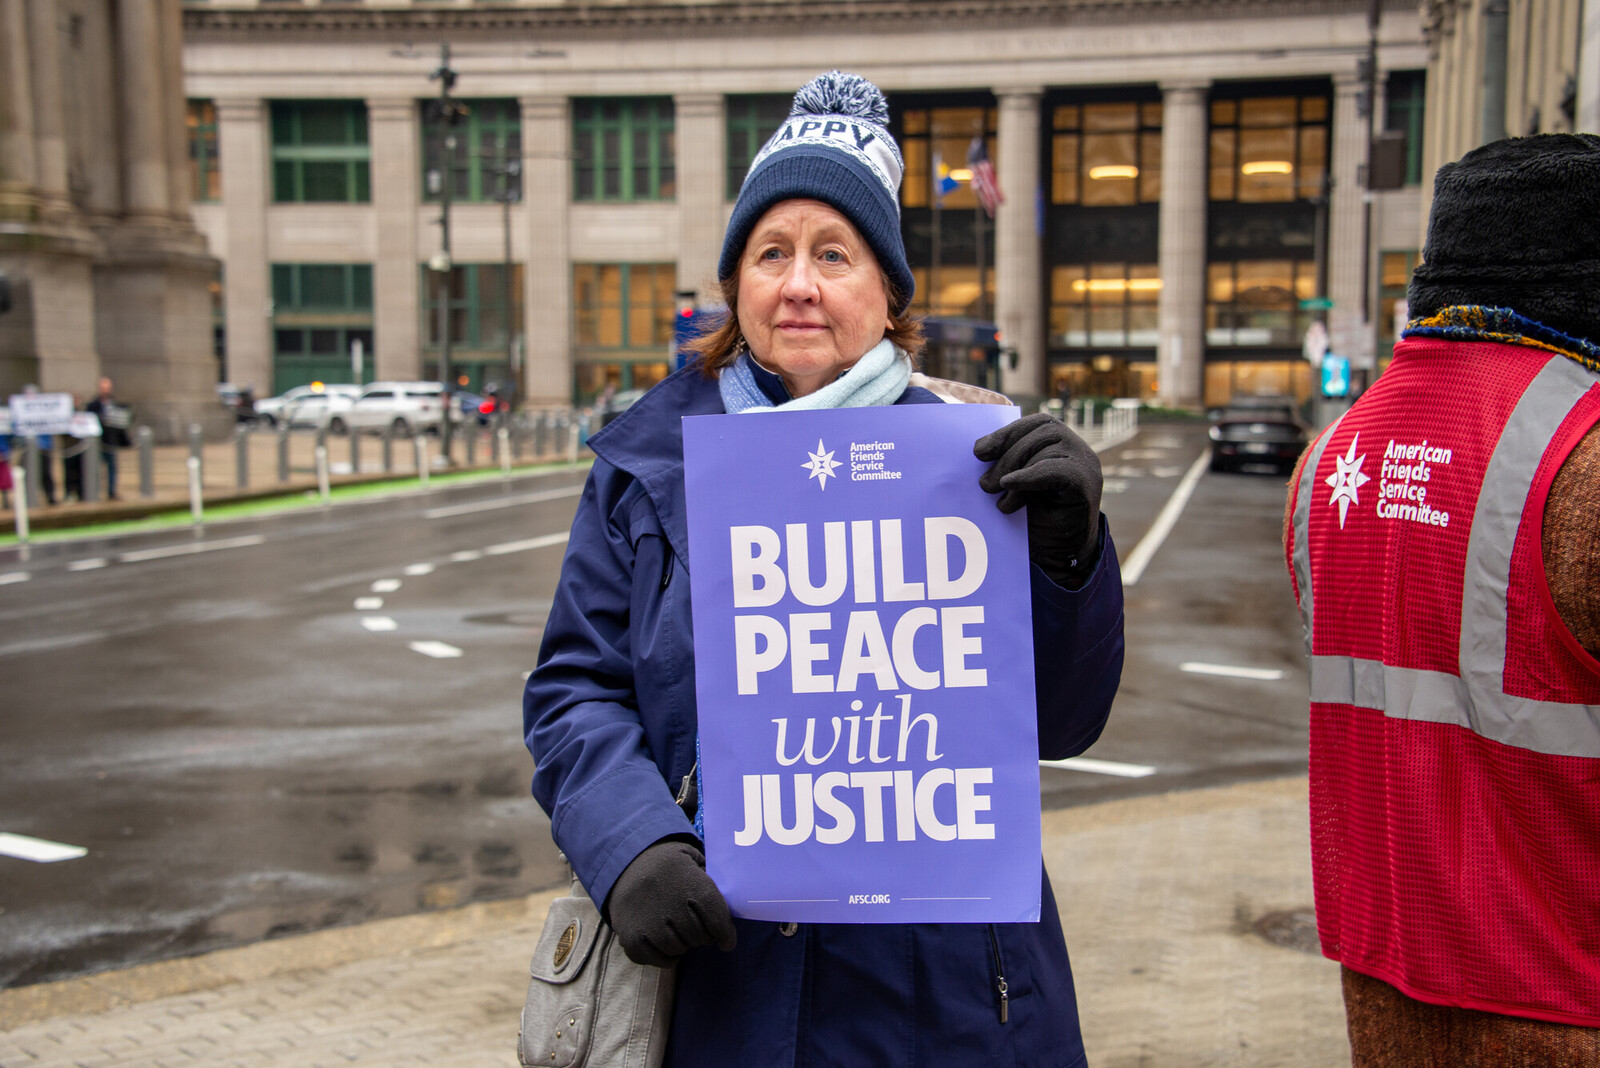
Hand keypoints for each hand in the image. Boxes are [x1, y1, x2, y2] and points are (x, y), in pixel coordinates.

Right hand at [606, 838, 736, 966]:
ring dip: (682, 943)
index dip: (726, 934)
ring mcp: (650, 925)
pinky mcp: (632, 938)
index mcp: (693, 886)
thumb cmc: (671, 865)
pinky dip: (664, 955)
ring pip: (680, 950)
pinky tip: (664, 941)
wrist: (628, 861)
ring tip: (676, 927)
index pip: (719, 923)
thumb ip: (715, 882)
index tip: (726, 940)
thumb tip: (736, 904)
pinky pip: (658, 960)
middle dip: (702, 935)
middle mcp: (672, 907)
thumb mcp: (695, 861)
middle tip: (694, 924)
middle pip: (700, 938)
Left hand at [974, 413, 1102, 582]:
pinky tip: (1010, 485)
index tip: (978, 452)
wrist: (1058, 555)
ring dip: (1014, 471)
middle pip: (1038, 433)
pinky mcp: (1087, 482)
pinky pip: (1057, 469)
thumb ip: (1006, 463)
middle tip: (984, 485)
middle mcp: (1075, 448)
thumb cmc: (1034, 517)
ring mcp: (1085, 463)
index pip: (1033, 423)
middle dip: (1006, 456)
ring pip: (1046, 450)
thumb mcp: (1016, 484)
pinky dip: (1030, 476)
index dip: (1005, 433)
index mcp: (1059, 442)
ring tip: (999, 499)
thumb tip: (978, 448)